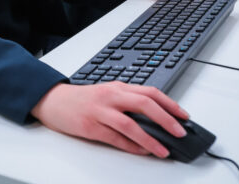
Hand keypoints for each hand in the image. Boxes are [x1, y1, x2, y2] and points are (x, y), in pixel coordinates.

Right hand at [31, 82, 187, 157]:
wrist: (53, 100)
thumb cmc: (83, 99)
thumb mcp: (107, 94)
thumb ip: (128, 102)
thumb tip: (156, 119)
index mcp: (117, 87)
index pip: (149, 91)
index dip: (170, 104)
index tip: (184, 116)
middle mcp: (110, 96)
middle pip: (143, 103)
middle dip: (166, 119)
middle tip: (180, 132)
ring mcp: (100, 111)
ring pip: (130, 123)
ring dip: (150, 138)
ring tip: (163, 150)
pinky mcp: (91, 126)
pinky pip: (115, 138)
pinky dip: (131, 146)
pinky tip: (141, 152)